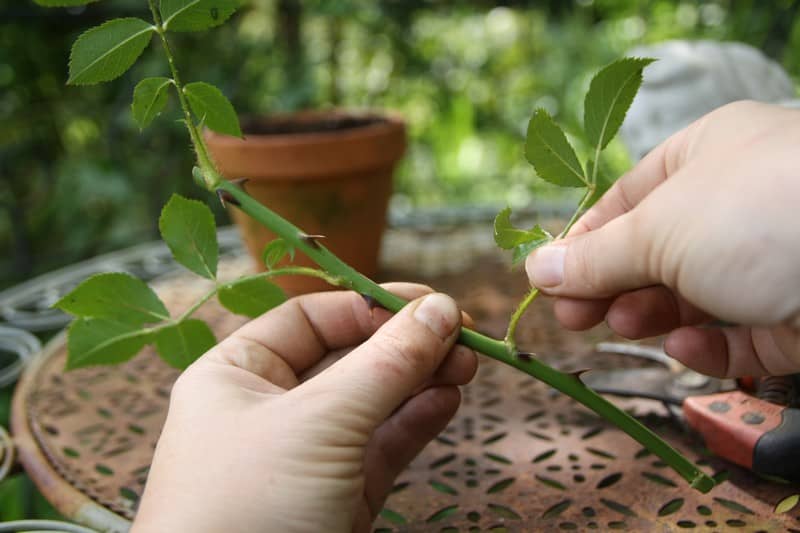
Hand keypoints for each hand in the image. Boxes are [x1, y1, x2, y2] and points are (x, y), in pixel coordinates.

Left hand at [132, 284, 476, 532]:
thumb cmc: (251, 505)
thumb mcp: (319, 421)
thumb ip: (385, 363)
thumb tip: (439, 308)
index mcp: (235, 375)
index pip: (310, 318)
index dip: (370, 306)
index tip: (430, 303)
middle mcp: (267, 410)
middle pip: (347, 358)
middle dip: (405, 345)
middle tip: (463, 336)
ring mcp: (305, 457)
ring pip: (371, 404)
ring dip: (420, 381)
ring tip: (467, 366)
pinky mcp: (336, 499)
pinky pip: (381, 448)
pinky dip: (416, 423)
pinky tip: (448, 401)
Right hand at [526, 101, 799, 376]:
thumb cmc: (764, 215)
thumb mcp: (660, 229)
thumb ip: (596, 256)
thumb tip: (535, 268)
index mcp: (706, 156)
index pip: (625, 201)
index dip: (581, 242)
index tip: (546, 281)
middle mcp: (736, 205)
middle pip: (652, 252)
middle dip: (609, 285)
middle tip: (572, 317)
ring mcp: (766, 261)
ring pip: (687, 296)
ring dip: (649, 314)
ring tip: (623, 325)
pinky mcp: (791, 315)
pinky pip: (733, 331)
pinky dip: (704, 343)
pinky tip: (685, 345)